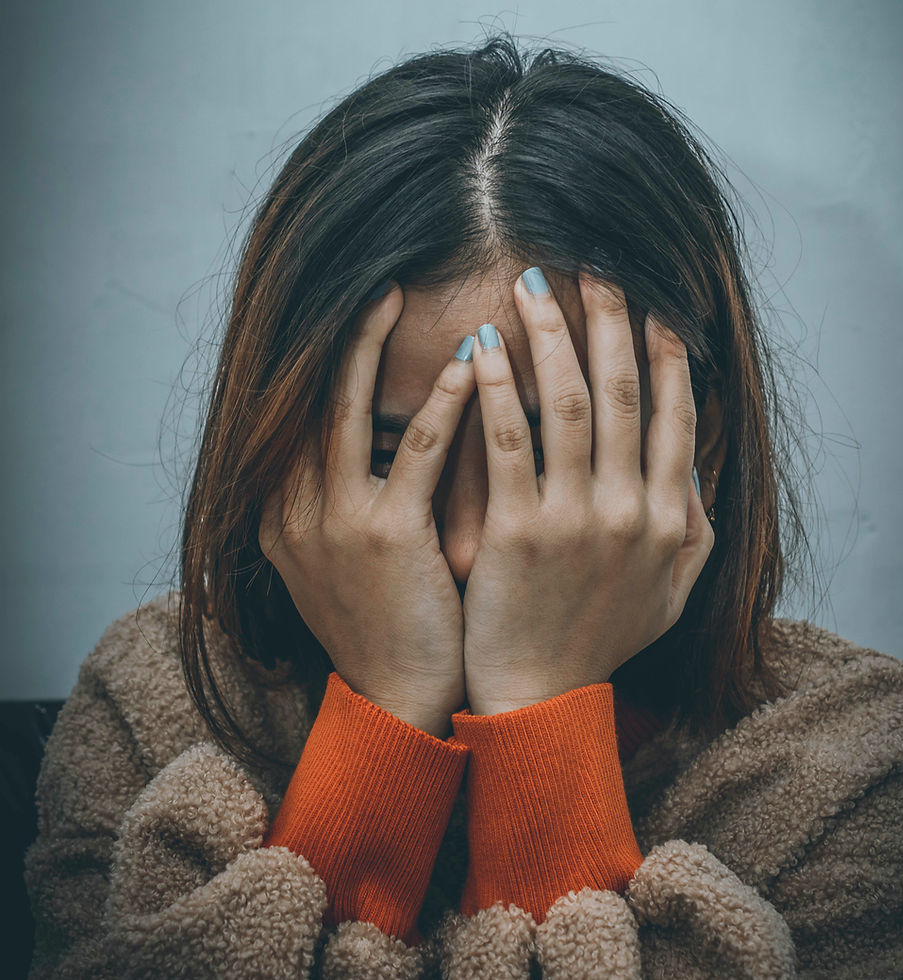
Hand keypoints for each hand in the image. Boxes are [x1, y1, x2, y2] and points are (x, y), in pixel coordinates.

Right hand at [258, 284, 475, 736]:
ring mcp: (333, 522)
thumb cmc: (387, 622)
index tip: (354, 312)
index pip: (297, 415)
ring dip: (372, 347)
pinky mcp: (384, 537)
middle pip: (308, 398)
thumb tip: (381, 439)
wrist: (397, 698)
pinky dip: (442, 404)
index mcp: (285, 511)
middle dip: (338, 336)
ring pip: (346, 410)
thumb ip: (348, 497)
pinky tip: (470, 364)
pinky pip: (415, 453)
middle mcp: (294, 508)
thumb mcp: (345, 557)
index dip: (322, 359)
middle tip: (372, 279)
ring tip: (398, 293)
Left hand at [461, 270, 713, 714]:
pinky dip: (497, 388)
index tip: (651, 306)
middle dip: (609, 321)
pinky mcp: (519, 531)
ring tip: (533, 284)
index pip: (673, 415)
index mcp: (669, 518)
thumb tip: (692, 468)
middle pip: (622, 392)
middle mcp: (631, 509)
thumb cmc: (599, 641)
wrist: (540, 698)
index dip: (664, 354)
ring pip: (568, 403)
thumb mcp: (670, 593)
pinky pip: (508, 442)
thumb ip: (694, 529)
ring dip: (553, 335)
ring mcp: (576, 519)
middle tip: (593, 266)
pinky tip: (482, 345)